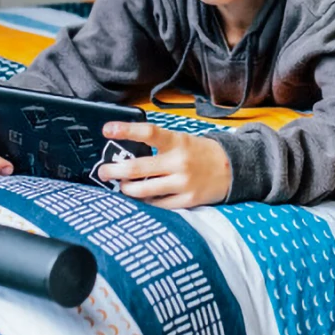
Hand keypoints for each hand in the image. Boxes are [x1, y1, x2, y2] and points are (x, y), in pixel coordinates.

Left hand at [98, 122, 231, 209]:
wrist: (231, 168)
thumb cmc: (199, 152)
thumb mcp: (181, 140)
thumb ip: (158, 144)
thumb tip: (127, 152)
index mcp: (177, 142)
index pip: (148, 132)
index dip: (126, 130)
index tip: (107, 130)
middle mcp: (179, 162)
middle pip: (137, 167)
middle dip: (114, 170)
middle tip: (103, 171)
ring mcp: (183, 183)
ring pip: (143, 190)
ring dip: (126, 189)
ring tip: (122, 186)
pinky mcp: (187, 200)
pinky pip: (158, 205)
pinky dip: (146, 201)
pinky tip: (142, 198)